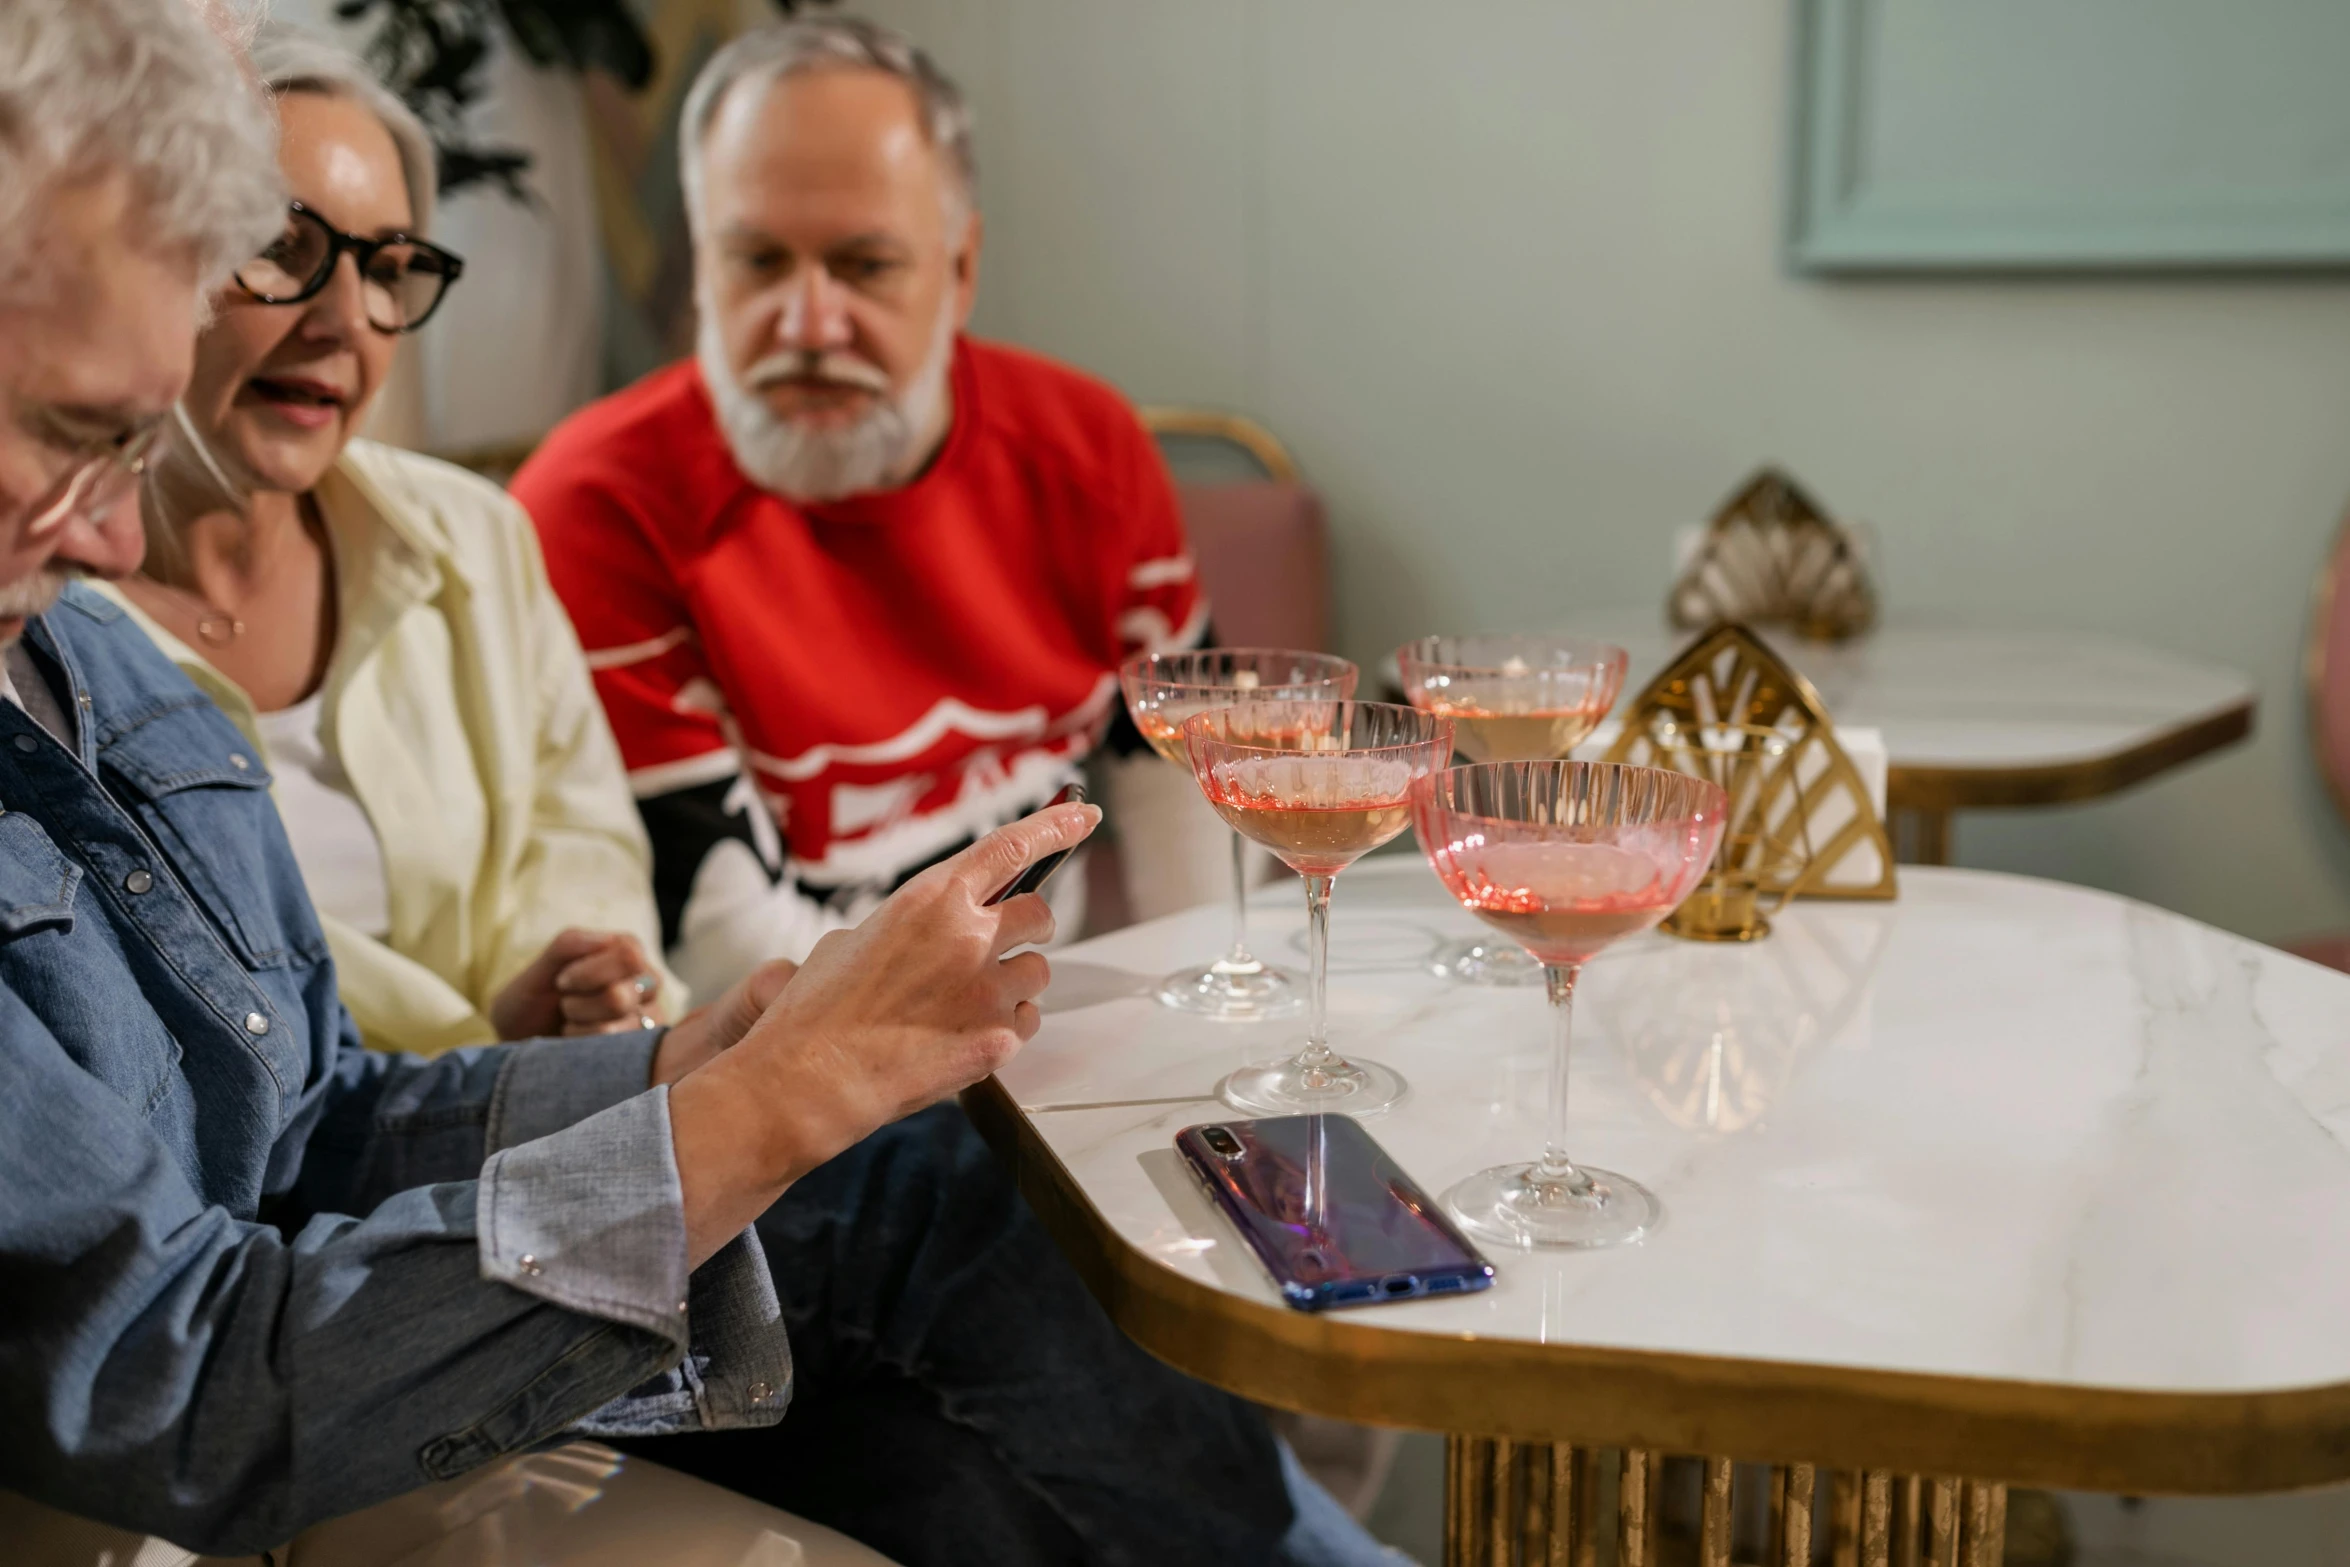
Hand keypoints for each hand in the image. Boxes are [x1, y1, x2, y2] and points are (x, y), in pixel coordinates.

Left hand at [489, 929, 662, 1040]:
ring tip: (573, 1025)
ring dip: (580, 1029)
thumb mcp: (541, 968)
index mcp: (628, 950)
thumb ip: (570, 945)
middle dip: (578, 1006)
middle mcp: (648, 982)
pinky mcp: (644, 1049)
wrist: (526, 1040)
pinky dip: (586, 1049)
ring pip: (615, 1030)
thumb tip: (607, 939)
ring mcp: (651, 1018)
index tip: (561, 982)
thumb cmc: (535, 999)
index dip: (589, 974)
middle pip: (620, 997)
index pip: (628, 957)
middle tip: (566, 1006)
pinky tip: (581, 1044)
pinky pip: (616, 1054)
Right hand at [667, 800, 1099, 1264]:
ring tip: (967, 1002)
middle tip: (1003, 944)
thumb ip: (911, 924)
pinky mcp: (998, 1040)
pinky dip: (1006, 1026)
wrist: (810, 1080)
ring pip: (1038, 973)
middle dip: (1028, 926)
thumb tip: (933, 928)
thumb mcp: (852, 939)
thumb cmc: (818, 1010)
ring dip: (1015, 982)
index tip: (1084, 815)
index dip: (1055, 826)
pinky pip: (1027, 1022)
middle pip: (1038, 914)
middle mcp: (970, 937)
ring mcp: (988, 991)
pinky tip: (965, 1036)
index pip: (1012, 846)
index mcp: (931, 899)